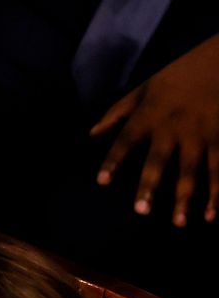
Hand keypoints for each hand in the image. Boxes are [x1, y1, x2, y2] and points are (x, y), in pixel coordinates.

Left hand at [90, 35, 218, 226]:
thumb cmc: (176, 75)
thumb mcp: (143, 88)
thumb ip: (117, 112)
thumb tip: (91, 133)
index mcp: (150, 114)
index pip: (126, 140)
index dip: (114, 160)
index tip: (102, 181)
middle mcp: (173, 127)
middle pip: (159, 160)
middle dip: (150, 185)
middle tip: (141, 211)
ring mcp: (200, 135)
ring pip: (192, 171)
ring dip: (186, 198)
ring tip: (178, 222)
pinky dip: (217, 193)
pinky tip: (211, 214)